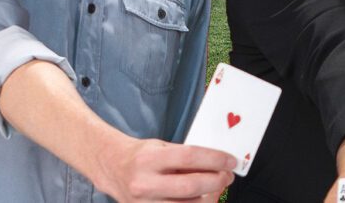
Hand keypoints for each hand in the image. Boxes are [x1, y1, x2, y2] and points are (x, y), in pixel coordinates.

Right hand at [89, 137, 236, 202]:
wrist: (113, 168)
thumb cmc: (141, 156)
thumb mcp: (162, 147)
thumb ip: (187, 157)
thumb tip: (219, 164)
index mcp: (149, 159)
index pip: (190, 157)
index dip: (216, 159)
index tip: (231, 162)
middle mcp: (144, 183)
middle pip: (191, 186)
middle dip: (216, 182)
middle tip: (227, 177)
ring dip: (208, 198)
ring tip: (214, 189)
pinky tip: (200, 200)